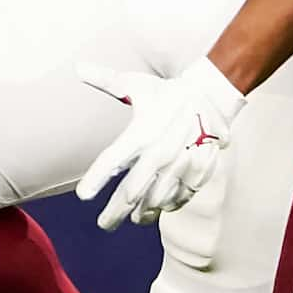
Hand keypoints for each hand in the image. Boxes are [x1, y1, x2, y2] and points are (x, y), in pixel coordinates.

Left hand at [76, 59, 246, 231]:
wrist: (213, 94)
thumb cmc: (169, 91)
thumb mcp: (137, 84)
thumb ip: (106, 80)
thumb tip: (78, 67)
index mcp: (140, 133)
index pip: (112, 160)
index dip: (96, 179)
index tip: (83, 196)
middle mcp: (158, 152)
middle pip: (132, 192)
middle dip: (115, 213)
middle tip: (104, 224)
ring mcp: (179, 164)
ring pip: (157, 200)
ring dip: (143, 213)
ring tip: (134, 218)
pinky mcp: (197, 170)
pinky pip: (181, 196)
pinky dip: (169, 205)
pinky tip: (161, 208)